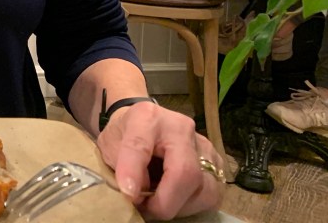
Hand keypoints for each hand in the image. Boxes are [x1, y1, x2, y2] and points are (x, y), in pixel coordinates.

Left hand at [97, 101, 225, 219]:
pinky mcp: (217, 163)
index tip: (128, 195)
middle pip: (185, 171)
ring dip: (179, 206)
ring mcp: (204, 145)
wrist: (144, 124)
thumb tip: (136, 195)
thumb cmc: (125, 135)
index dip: (133, 172)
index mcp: (147, 117)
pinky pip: (212, 195)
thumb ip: (120, 167)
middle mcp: (181, 127)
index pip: (140, 145)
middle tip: (145, 210)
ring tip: (157, 204)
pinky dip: (192, 206)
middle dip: (165, 202)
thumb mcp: (110, 146)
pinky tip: (174, 200)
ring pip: (204, 189)